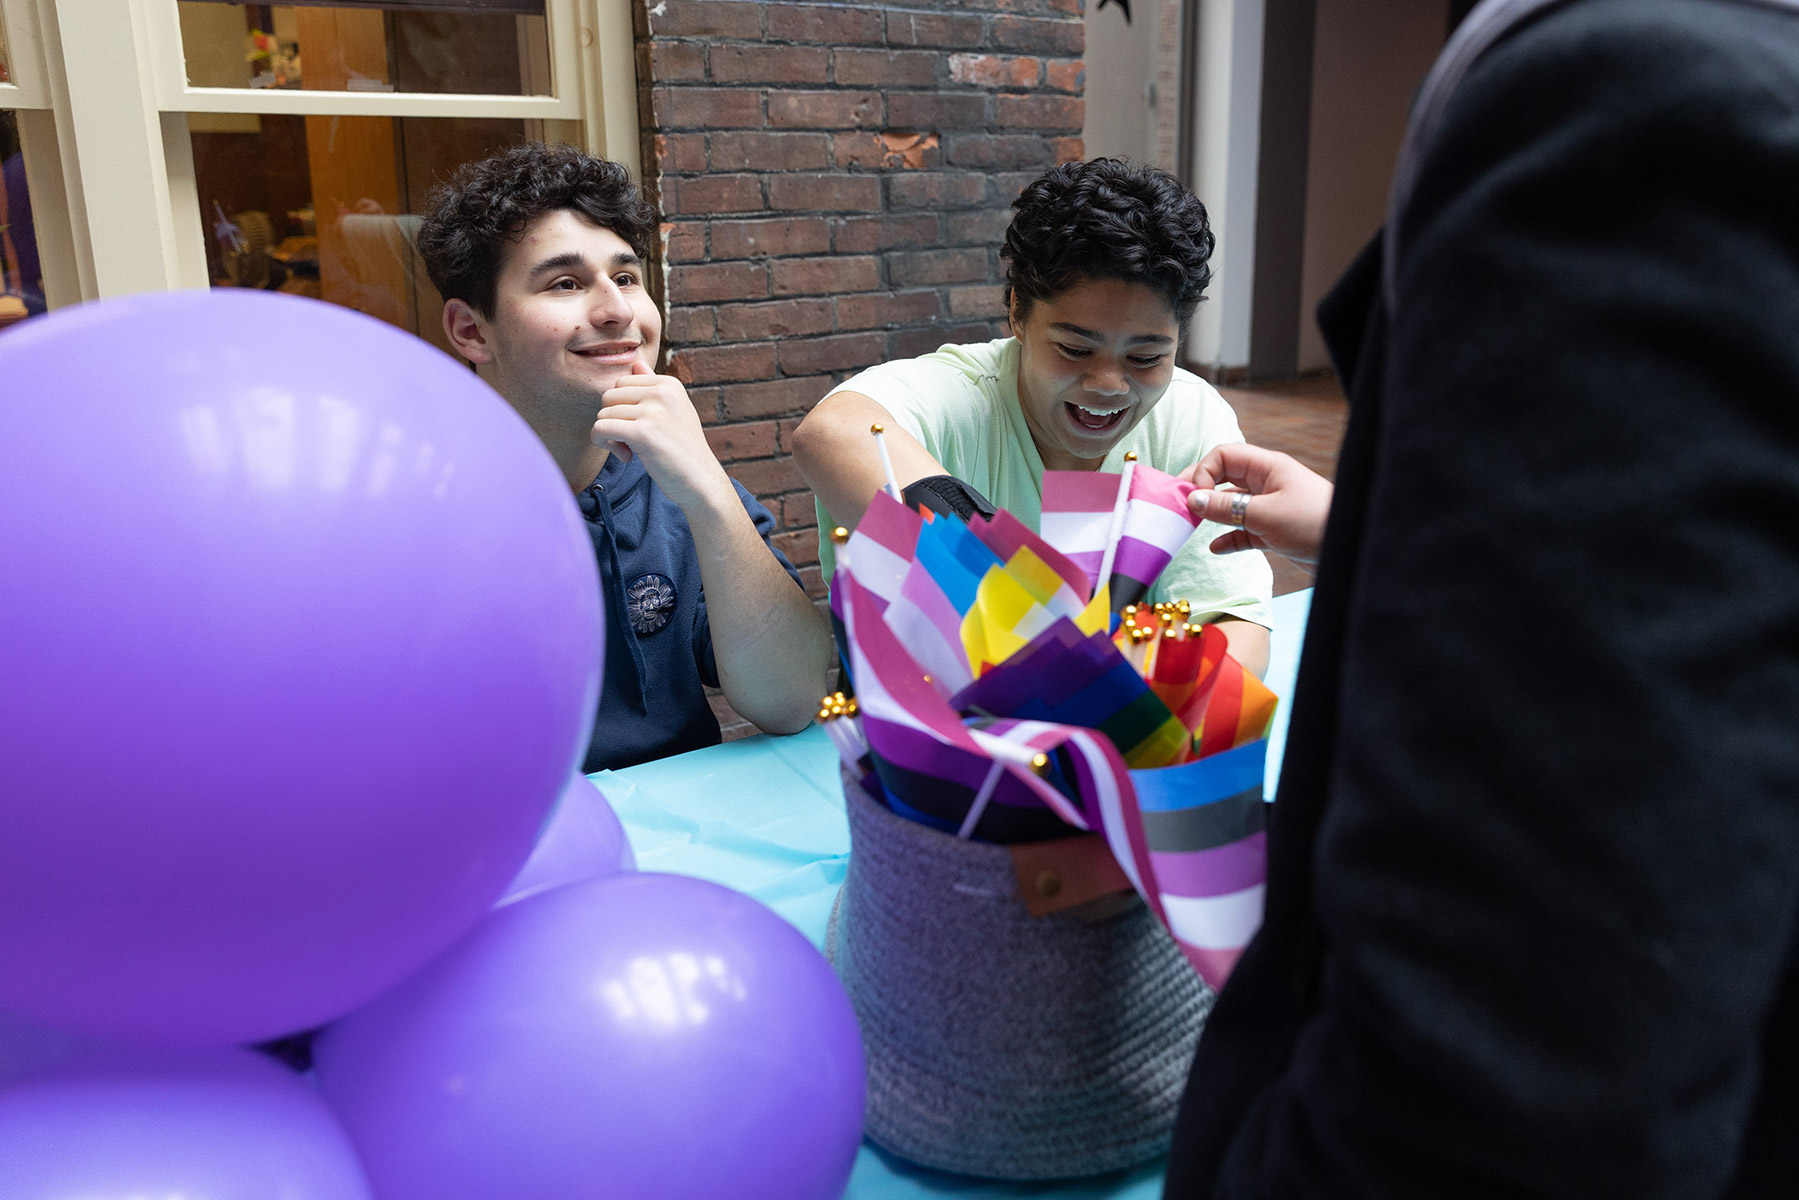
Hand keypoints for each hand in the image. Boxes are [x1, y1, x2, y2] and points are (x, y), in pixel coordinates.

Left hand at [592, 361, 734, 515]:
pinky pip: (601, 429)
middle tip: (629, 441)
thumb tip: (635, 364)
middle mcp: (662, 392)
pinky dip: (603, 443)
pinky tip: (624, 455)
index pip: (622, 383)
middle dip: (612, 420)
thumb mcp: (674, 411)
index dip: (622, 407)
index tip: (636, 427)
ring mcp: (653, 411)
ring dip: (609, 435)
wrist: (701, 481)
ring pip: (603, 414)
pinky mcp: (643, 433)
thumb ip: (653, 387)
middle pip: (609, 396)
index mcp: (669, 384)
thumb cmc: (684, 449)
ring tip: (630, 451)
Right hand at [1181, 443, 1332, 567]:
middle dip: (1201, 491)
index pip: (1223, 456)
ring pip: (1231, 506)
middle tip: (1179, 508)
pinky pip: (1242, 530)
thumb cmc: (1314, 523)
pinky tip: (1216, 548)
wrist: (1350, 551)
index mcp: (1267, 467)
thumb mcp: (1265, 514)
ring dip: (1212, 515)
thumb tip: (1191, 499)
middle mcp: (1266, 483)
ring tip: (1191, 527)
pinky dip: (1228, 538)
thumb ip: (1225, 507)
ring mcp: (1270, 507)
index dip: (1203, 471)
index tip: (1193, 497)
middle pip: (1223, 478)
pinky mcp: (1274, 531)